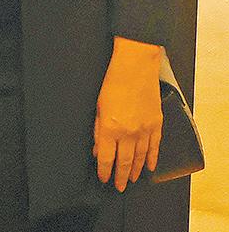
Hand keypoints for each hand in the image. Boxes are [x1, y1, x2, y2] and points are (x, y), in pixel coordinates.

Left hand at [93, 37, 162, 190]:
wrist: (135, 66)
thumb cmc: (113, 81)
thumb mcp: (97, 106)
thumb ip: (97, 130)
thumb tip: (97, 149)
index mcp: (110, 128)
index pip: (106, 158)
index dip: (104, 171)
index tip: (103, 177)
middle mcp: (128, 133)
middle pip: (124, 163)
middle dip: (120, 177)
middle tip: (118, 186)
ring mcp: (145, 130)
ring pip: (140, 158)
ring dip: (135, 171)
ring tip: (131, 179)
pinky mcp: (156, 124)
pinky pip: (155, 148)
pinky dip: (152, 159)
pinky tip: (149, 167)